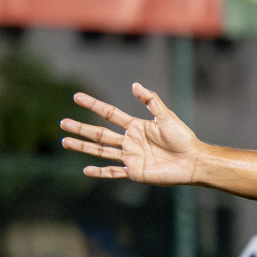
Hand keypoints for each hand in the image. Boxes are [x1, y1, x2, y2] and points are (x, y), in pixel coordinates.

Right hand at [60, 83, 202, 184]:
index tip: (77, 97)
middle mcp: (129, 141)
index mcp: (135, 126)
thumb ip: (151, 101)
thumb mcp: (166, 117)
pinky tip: (85, 170)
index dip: (93, 105)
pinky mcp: (134, 172)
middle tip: (63, 123)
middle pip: (99, 133)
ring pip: (101, 151)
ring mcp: (130, 157)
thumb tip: (134, 84)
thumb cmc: (183, 138)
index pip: (109, 114)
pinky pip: (113, 172)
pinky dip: (100, 172)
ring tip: (65, 142)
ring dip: (83, 146)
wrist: (193, 161)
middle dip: (81, 128)